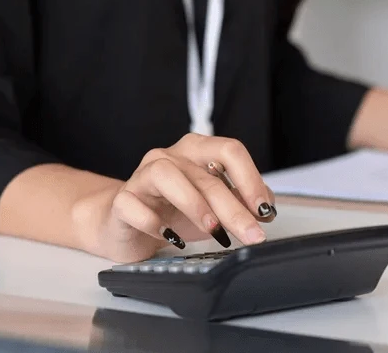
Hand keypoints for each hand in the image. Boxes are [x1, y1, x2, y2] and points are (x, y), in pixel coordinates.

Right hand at [80, 134, 276, 263]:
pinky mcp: (122, 200)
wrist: (124, 225)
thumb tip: (265, 208)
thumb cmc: (171, 212)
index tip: (264, 209)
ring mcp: (142, 176)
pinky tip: (169, 237)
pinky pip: (133, 204)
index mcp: (196, 151)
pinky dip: (153, 222)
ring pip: (167, 176)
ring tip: (212, 230)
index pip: (229, 151)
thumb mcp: (213, 208)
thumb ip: (240, 202)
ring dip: (194, 204)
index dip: (250, 179)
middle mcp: (169, 157)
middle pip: (206, 175)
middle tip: (251, 234)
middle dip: (234, 208)